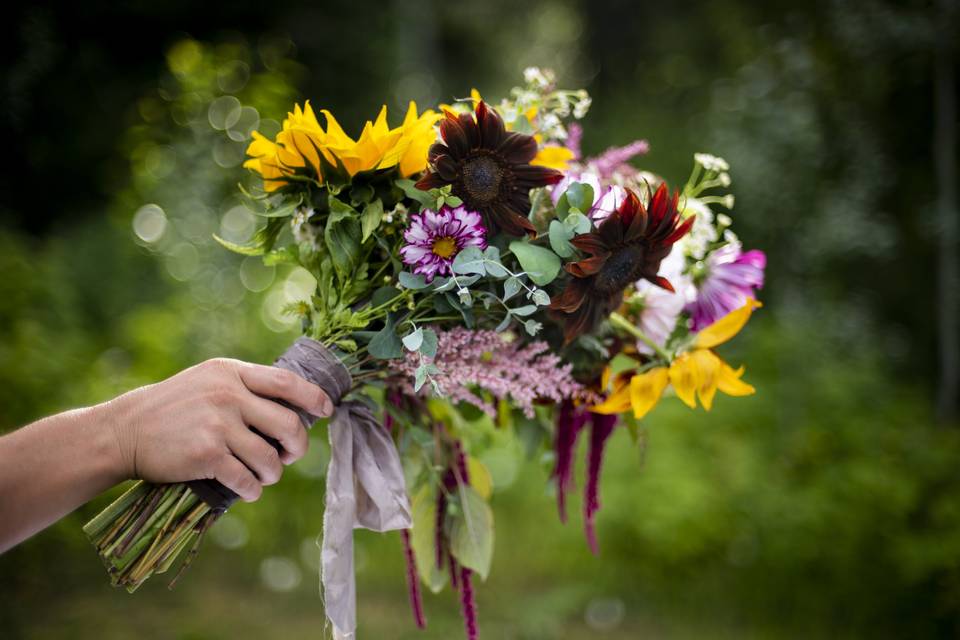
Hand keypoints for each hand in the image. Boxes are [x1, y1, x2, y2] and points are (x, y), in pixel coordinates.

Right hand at [105, 358, 332, 501]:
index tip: (327, 409)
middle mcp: (228, 395)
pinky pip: (246, 479)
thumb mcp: (207, 381)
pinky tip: (249, 490)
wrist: (124, 430)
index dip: (313, 397)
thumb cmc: (171, 407)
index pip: (286, 382)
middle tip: (291, 455)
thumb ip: (244, 388)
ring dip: (273, 473)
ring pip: (269, 458)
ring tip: (265, 476)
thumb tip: (290, 406)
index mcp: (231, 373)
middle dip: (297, 446)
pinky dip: (253, 490)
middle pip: (288, 424)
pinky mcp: (207, 455)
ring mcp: (218, 425)